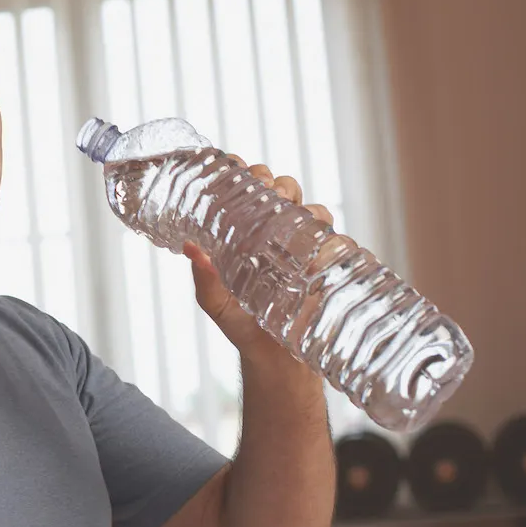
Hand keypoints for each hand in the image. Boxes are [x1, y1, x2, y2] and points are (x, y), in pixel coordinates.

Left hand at [182, 158, 333, 354]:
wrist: (279, 362)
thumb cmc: (243, 328)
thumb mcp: (217, 305)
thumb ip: (205, 279)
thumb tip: (191, 249)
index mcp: (243, 233)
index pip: (243, 190)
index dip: (240, 171)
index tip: (234, 165)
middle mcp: (273, 234)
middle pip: (279, 188)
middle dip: (272, 181)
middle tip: (264, 189)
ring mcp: (302, 247)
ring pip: (308, 206)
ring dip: (300, 201)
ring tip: (288, 208)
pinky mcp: (326, 264)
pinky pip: (334, 238)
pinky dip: (327, 232)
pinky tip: (314, 239)